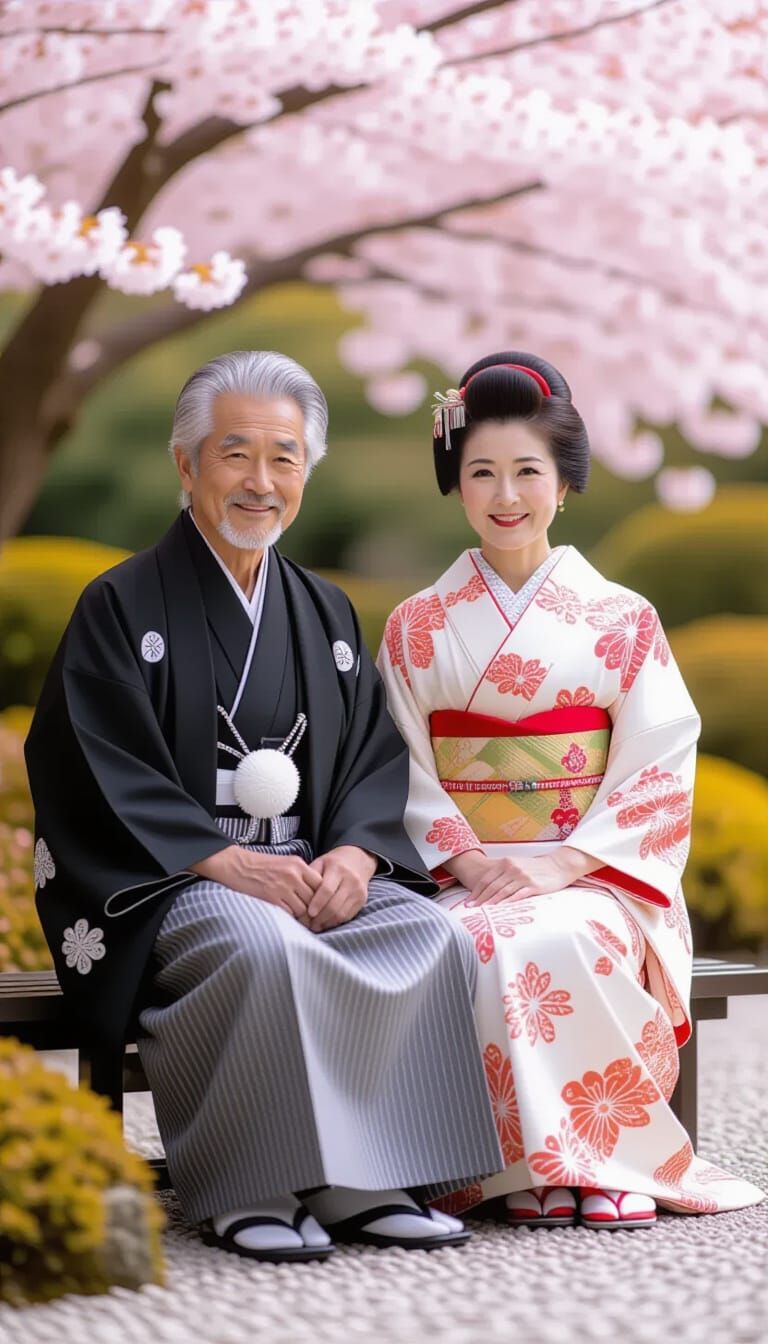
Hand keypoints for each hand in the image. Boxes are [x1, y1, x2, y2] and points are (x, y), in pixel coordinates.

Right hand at [189, 844, 320, 923]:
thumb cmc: (261, 866)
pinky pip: (289, 914)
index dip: (320, 896)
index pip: (321, 884)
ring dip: (302, 916)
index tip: (318, 904)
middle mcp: (293, 875)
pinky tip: (288, 918)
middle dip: (313, 910)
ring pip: (303, 909)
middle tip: (313, 917)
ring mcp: (282, 887)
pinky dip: (290, 918)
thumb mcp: (285, 863)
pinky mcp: (272, 898)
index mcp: (298, 865)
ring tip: (301, 920)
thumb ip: (301, 875)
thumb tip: (316, 893)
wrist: (237, 865)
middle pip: (314, 898)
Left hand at [306, 845, 375, 931]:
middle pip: (334, 904)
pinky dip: (335, 922)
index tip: (308, 913)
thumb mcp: (320, 863)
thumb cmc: (333, 863)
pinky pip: (347, 916)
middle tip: (308, 923)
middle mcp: (351, 880)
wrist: (357, 860)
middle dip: (320, 917)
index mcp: (338, 869)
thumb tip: (299, 895)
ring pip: (341, 913)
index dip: (317, 903)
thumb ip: (310, 877)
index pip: (327, 890)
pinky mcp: (362, 900)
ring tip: (315, 926)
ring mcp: (358, 891)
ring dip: (327, 922)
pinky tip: (325, 923)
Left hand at [466, 846, 596, 905]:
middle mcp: (512, 868)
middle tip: (471, 910)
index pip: (486, 879)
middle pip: (492, 886)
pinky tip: (499, 910)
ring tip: (482, 912)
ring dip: (490, 903)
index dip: (476, 892)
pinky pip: (516, 896)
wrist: (558, 866)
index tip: (468, 902)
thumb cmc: (535, 868)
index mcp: (506, 863)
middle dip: (480, 899)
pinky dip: (506, 903)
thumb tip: (487, 888)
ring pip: (502, 892)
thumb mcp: (517, 865)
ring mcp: (522, 876)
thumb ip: (503, 874)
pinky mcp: (533, 885)